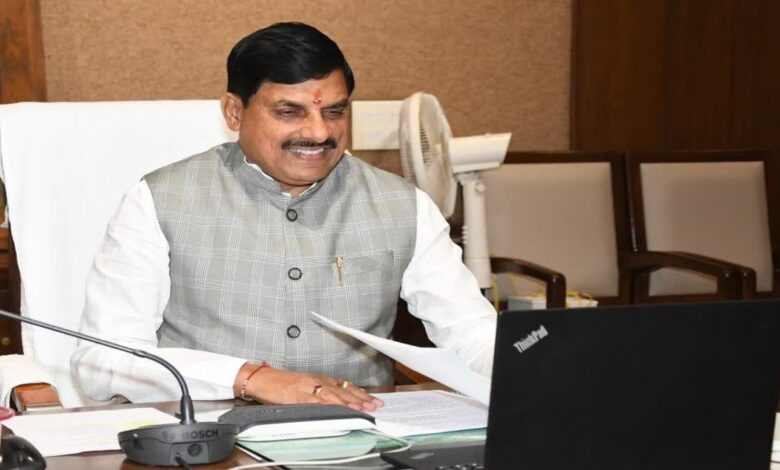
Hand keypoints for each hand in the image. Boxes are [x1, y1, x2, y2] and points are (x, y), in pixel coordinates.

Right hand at [244, 367, 382, 411]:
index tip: (374, 400)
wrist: (261, 378)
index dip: (361, 394)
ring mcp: (306, 388)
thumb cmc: (282, 383)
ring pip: (331, 395)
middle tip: (375, 405)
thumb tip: (339, 401)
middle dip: (360, 399)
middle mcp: (316, 381)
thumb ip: (321, 392)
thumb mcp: (305, 385)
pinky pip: (313, 401)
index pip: (345, 386)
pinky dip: (325, 406)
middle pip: (342, 391)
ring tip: (361, 408)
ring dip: (347, 402)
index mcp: (319, 379)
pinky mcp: (296, 396)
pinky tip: (335, 410)